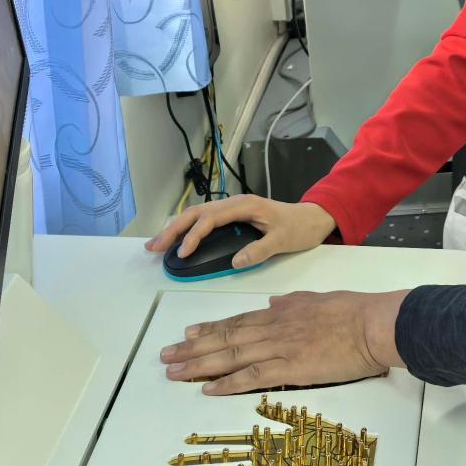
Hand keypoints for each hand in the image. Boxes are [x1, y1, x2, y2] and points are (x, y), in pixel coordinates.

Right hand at [146, 195, 334, 271]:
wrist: (312, 218)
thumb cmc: (299, 227)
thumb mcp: (283, 240)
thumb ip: (260, 250)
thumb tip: (235, 262)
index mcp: (245, 205)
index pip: (210, 219)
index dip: (193, 235)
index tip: (182, 253)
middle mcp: (235, 203)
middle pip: (196, 213)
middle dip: (173, 229)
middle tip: (153, 247)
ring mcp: (233, 208)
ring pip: (197, 214)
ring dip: (176, 228)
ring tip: (157, 244)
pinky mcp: (233, 215)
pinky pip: (204, 219)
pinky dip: (187, 228)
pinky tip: (177, 240)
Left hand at [160, 289, 406, 394]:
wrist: (374, 324)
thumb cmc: (354, 311)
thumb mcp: (318, 298)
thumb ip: (293, 302)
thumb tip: (273, 302)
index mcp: (281, 312)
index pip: (237, 321)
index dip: (210, 329)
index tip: (187, 334)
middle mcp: (273, 328)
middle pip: (225, 339)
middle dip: (192, 349)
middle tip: (166, 356)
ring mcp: (280, 348)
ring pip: (231, 356)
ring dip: (199, 365)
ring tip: (175, 373)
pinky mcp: (291, 368)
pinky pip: (252, 377)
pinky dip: (228, 383)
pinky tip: (208, 390)